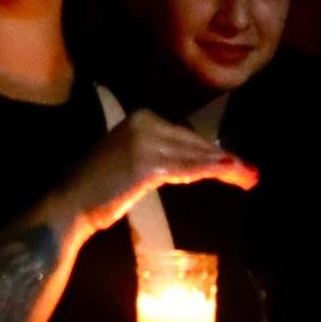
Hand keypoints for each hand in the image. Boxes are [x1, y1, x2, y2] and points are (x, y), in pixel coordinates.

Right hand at [58, 109, 257, 235]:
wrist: (69, 203)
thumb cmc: (98, 190)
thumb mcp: (131, 162)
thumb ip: (160, 157)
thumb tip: (193, 163)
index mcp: (141, 117)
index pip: (186, 135)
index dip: (212, 151)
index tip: (234, 164)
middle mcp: (145, 122)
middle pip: (194, 143)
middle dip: (224, 160)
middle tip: (251, 174)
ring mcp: (146, 140)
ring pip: (195, 155)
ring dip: (226, 167)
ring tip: (249, 177)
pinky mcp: (148, 163)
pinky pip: (187, 169)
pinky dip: (211, 172)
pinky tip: (231, 173)